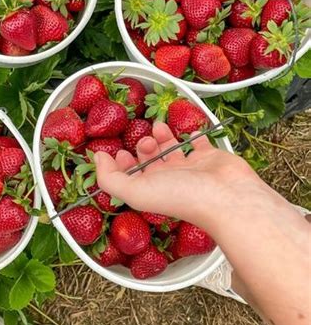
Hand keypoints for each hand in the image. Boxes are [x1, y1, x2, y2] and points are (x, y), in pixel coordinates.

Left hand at [94, 122, 265, 231]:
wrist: (226, 196)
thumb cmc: (183, 196)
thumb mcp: (135, 191)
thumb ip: (110, 178)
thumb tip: (97, 159)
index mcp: (151, 189)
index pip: (130, 176)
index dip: (121, 164)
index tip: (117, 151)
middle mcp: (169, 179)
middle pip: (150, 160)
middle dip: (142, 147)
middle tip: (142, 140)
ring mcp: (190, 168)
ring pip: (172, 149)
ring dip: (162, 137)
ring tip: (157, 128)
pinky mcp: (209, 157)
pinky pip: (198, 143)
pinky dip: (192, 135)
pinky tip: (187, 131)